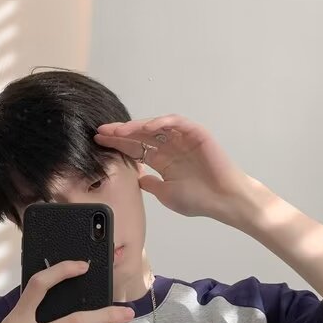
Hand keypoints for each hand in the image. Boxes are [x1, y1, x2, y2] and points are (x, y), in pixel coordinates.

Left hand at [94, 113, 262, 227]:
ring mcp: (182, 139)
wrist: (223, 200)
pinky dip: (161, 122)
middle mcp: (170, 147)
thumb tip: (136, 179)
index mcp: (162, 161)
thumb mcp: (165, 194)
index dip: (118, 145)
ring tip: (119, 130)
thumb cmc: (198, 200)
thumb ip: (150, 185)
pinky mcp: (195, 133)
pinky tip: (146, 127)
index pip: (135, 149)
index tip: (99, 143)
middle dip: (120, 133)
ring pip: (155, 127)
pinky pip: (176, 123)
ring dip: (136, 127)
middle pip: (140, 135)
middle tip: (101, 131)